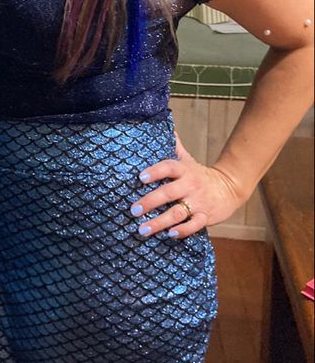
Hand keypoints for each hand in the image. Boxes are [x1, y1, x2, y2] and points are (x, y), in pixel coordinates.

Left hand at [129, 133, 244, 239]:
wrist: (229, 188)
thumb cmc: (200, 175)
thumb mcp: (188, 160)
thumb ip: (174, 147)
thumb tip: (164, 127)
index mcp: (184, 170)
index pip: (168, 167)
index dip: (154, 171)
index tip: (140, 177)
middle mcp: (190, 186)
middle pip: (168, 193)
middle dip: (150, 202)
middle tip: (133, 210)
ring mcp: (198, 202)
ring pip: (177, 213)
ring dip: (159, 222)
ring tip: (142, 229)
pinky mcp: (205, 217)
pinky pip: (194, 225)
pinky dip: (182, 231)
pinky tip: (169, 235)